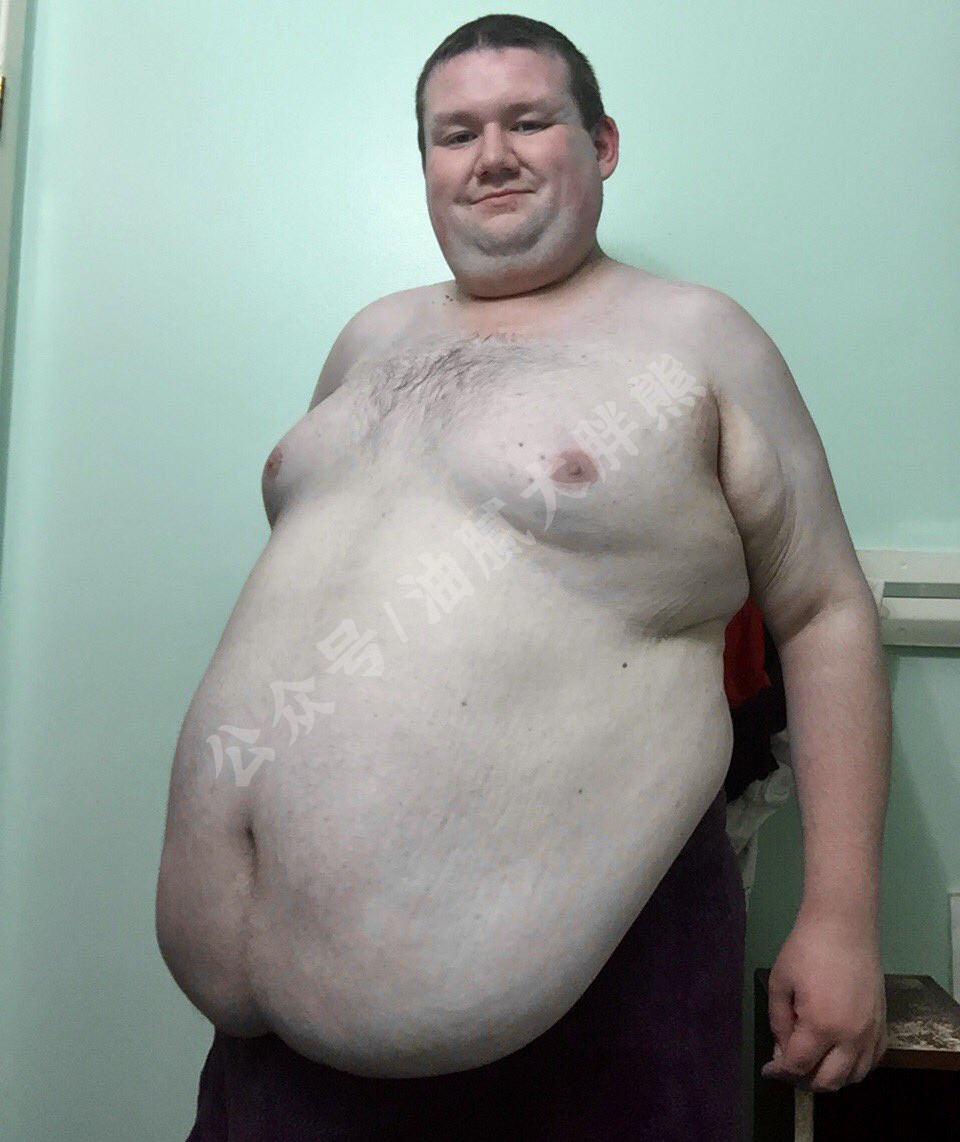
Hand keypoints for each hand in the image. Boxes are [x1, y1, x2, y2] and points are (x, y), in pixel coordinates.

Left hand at [761, 910, 888, 1092]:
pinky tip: (838, 1054)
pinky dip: (854, 1067)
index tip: (768, 1070)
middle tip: (788, 1066)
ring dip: (831, 1077)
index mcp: (821, 1026)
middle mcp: (851, 1037)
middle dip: (804, 1080)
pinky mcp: (883, 1025)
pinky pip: (872, 1062)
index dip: (779, 1072)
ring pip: (853, 1077)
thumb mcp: (780, 983)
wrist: (844, 925)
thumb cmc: (805, 948)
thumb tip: (782, 1052)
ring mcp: (871, 1033)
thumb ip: (779, 1022)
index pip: (798, 1066)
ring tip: (812, 1062)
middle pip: (828, 1082)